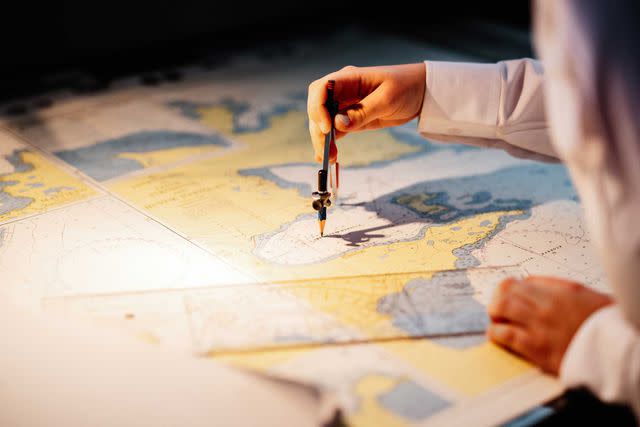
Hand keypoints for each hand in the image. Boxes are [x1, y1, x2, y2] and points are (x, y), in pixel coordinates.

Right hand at [307, 63, 425, 162]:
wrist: (420, 92)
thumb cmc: (406, 87)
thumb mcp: (388, 99)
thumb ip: (362, 112)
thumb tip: (337, 125)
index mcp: (349, 78)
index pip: (321, 89)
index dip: (318, 108)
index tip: (326, 127)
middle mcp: (342, 90)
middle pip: (318, 108)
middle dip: (318, 130)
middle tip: (327, 150)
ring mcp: (345, 104)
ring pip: (323, 122)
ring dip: (322, 140)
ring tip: (329, 157)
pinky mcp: (351, 118)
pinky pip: (334, 130)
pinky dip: (329, 142)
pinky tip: (328, 156)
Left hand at [487, 276, 612, 374]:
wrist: (619, 353)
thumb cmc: (605, 326)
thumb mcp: (587, 297)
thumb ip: (558, 288)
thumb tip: (530, 282)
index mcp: (562, 290)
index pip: (521, 282)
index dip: (511, 288)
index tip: (510, 296)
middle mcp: (548, 304)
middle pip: (505, 291)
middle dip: (498, 298)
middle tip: (499, 308)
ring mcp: (540, 325)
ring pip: (500, 308)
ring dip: (494, 314)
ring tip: (497, 320)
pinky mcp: (537, 347)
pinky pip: (505, 334)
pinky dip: (496, 333)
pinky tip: (497, 336)